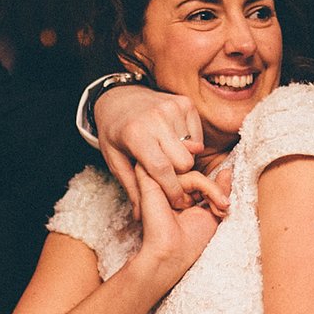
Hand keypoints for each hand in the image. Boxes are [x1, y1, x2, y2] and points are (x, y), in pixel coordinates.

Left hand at [95, 84, 229, 216]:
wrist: (119, 97)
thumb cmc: (115, 132)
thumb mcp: (115, 160)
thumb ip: (132, 187)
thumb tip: (142, 216)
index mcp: (136, 134)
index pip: (163, 169)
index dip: (172, 189)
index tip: (175, 201)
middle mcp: (156, 118)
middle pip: (185, 162)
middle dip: (179, 174)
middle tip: (168, 175)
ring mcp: (173, 108)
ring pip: (194, 150)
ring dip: (183, 157)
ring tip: (167, 155)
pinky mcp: (185, 103)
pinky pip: (198, 135)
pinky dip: (189, 144)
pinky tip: (172, 141)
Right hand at [128, 161, 219, 282]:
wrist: (173, 254)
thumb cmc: (190, 240)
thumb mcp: (212, 210)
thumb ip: (218, 189)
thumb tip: (227, 169)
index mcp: (175, 191)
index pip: (198, 174)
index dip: (214, 187)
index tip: (224, 208)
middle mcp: (165, 185)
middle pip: (194, 168)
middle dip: (213, 187)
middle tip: (222, 207)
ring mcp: (156, 181)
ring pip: (189, 167)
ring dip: (209, 188)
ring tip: (211, 209)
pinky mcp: (150, 179)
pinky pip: (180, 170)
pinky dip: (199, 184)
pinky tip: (192, 205)